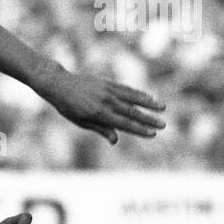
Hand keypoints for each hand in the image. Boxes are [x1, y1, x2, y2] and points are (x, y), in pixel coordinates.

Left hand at [40, 68, 165, 143]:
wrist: (60, 84)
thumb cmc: (68, 107)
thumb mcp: (81, 121)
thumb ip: (100, 129)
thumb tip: (115, 140)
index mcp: (99, 114)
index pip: (123, 124)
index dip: (139, 130)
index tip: (152, 133)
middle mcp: (106, 102)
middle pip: (131, 112)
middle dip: (148, 119)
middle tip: (164, 125)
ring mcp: (108, 91)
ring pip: (132, 98)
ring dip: (148, 103)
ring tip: (162, 107)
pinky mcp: (107, 83)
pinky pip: (125, 89)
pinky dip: (138, 93)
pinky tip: (147, 96)